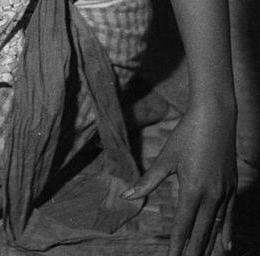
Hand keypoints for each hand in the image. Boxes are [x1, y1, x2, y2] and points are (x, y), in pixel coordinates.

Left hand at [122, 103, 235, 255]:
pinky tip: (226, 247)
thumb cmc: (186, 135)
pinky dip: (226, 233)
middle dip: (193, 251)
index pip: (182, 226)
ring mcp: (224, 193)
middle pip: (200, 232)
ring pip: (216, 227)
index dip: (176, 245)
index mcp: (192, 189)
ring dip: (208, 246)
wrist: (215, 118)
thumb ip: (148, 181)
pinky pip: (229, 217)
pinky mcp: (232, 188)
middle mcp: (211, 196)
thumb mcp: (165, 157)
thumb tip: (127, 195)